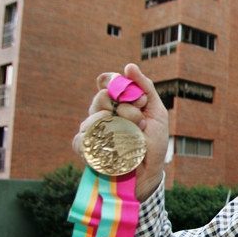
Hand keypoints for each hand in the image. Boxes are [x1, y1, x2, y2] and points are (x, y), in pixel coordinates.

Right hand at [73, 63, 168, 200]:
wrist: (150, 170)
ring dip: (119, 123)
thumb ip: (145, 87)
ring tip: (135, 134)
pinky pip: (81, 137)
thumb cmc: (153, 141)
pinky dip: (96, 138)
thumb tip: (129, 66)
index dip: (114, 81)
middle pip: (101, 97)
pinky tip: (111, 142)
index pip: (106, 82)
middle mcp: (104, 112)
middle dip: (124, 105)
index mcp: (118, 102)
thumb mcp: (156, 111)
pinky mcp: (87, 147)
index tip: (132, 93)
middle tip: (140, 118)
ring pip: (94, 115)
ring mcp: (94, 129)